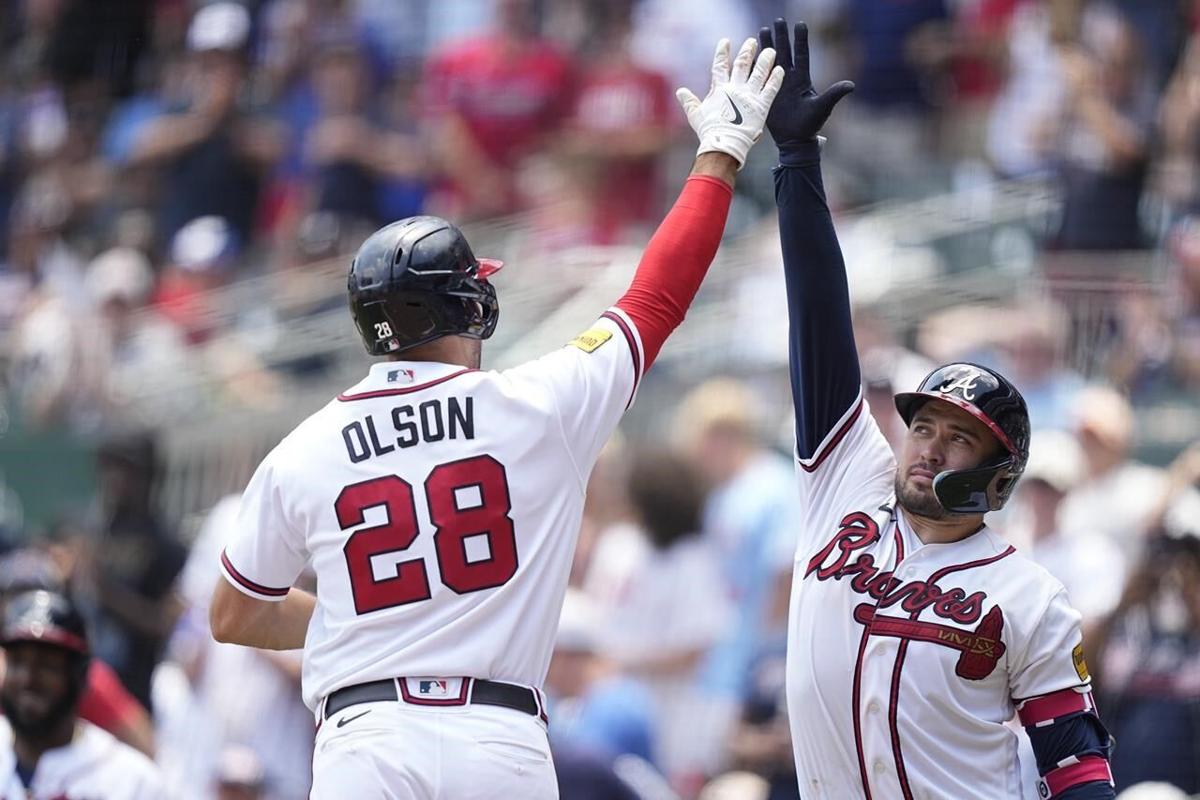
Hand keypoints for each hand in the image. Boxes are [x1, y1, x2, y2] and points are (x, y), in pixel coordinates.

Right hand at [676, 38, 783, 168]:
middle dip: (747, 51)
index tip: (725, 41)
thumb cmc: (708, 131)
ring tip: (770, 50)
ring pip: (759, 73)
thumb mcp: (695, 115)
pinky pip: (771, 89)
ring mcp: (749, 96)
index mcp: (720, 89)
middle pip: (742, 64)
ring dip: (765, 60)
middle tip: (753, 41)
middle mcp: (735, 88)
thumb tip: (680, 91)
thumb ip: (689, 101)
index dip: (722, 52)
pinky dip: (776, 79)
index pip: (720, 65)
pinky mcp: (761, 106)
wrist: (723, 143)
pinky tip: (780, 70)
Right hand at [757, 19, 853, 148]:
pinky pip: (759, 76)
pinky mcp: (766, 93)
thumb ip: (834, 94)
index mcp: (802, 79)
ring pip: (770, 61)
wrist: (794, 140)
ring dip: (766, 46)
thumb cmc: (810, 125)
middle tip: (777, 20)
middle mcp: (789, 78)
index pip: (801, 55)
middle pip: (784, 52)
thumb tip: (851, 85)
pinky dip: (754, 65)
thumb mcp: (823, 108)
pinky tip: (749, 55)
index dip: (800, 40)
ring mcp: (776, 85)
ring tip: (762, 30)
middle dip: (781, 36)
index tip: (799, 24)